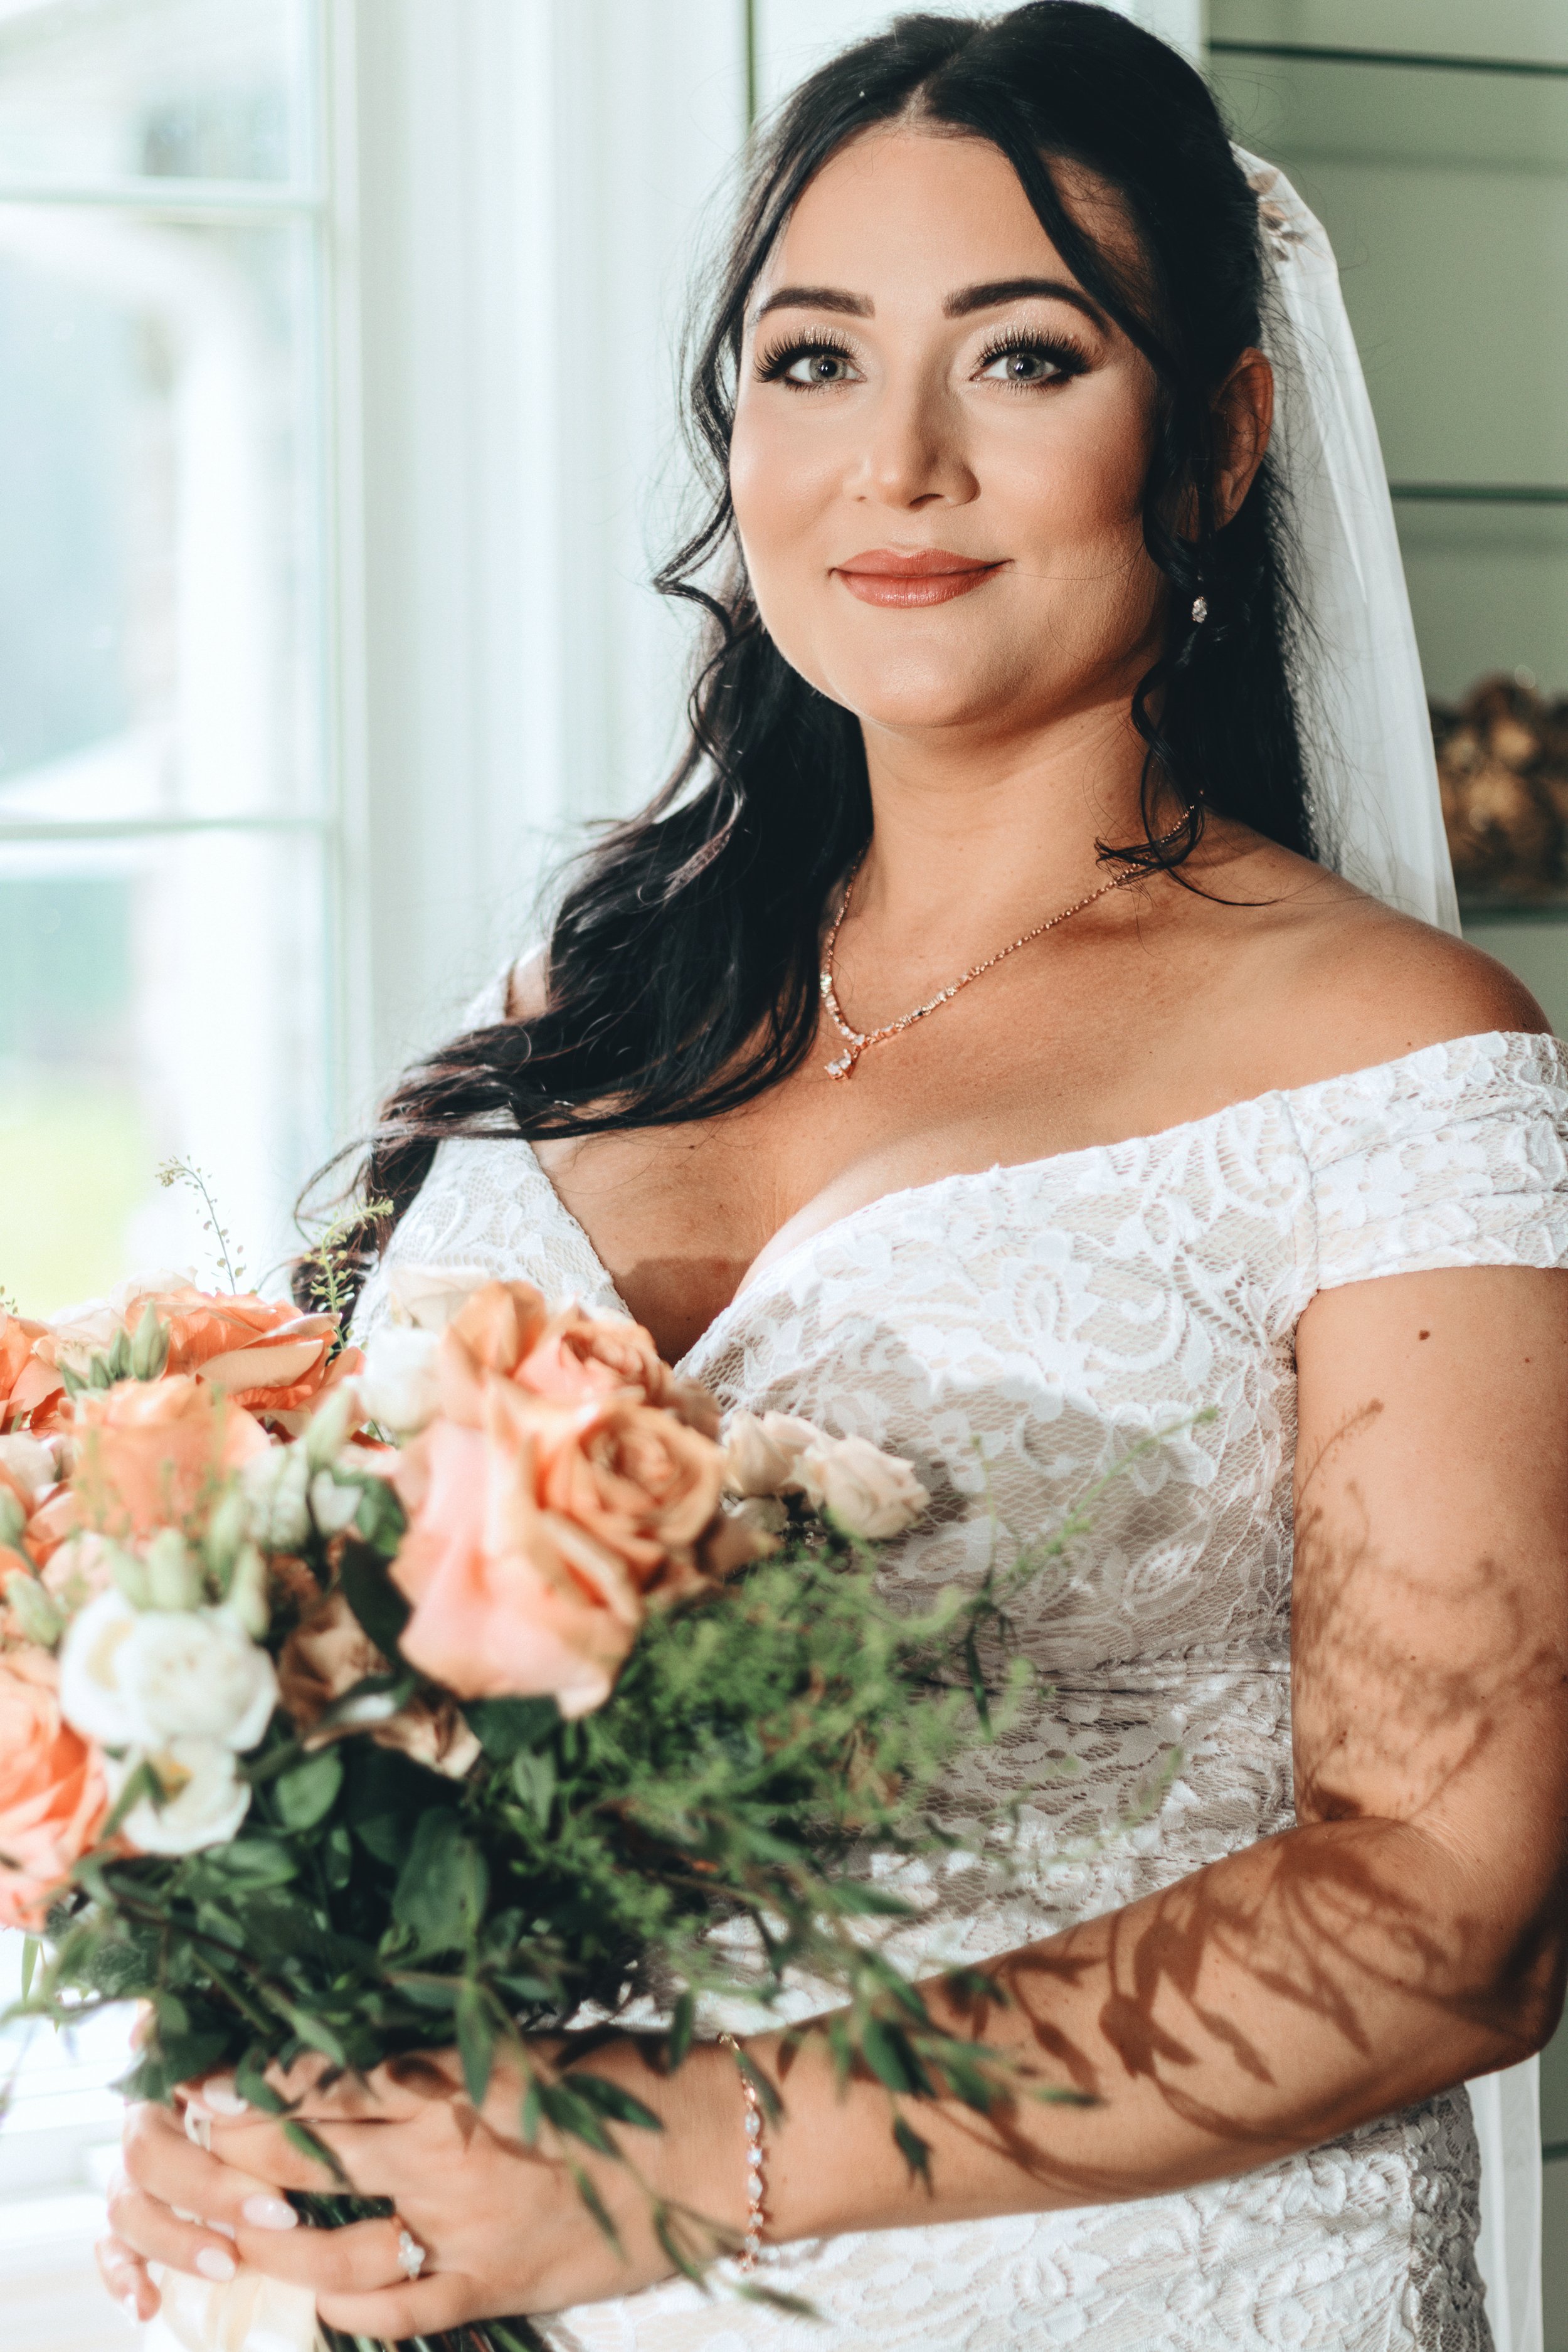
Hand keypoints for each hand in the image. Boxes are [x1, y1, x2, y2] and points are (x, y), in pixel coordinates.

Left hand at [97, 2038, 748, 2335]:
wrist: (717, 2153)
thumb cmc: (634, 2080)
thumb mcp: (534, 2044)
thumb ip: (450, 2053)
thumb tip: (362, 2052)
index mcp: (463, 2079)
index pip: (329, 2080)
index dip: (256, 2082)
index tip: (204, 2074)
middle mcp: (450, 2157)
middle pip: (307, 2158)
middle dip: (230, 2152)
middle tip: (178, 2137)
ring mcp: (467, 2233)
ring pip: (328, 2247)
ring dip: (260, 2236)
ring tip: (215, 2222)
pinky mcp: (492, 2287)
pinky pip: (395, 2309)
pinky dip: (342, 2305)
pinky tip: (309, 2293)